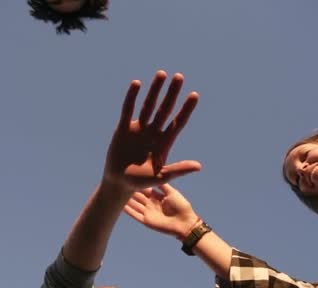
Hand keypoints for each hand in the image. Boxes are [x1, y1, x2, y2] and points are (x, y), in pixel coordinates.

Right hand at [103, 71, 200, 192]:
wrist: (119, 182)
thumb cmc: (141, 182)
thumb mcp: (161, 175)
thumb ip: (178, 169)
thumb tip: (199, 166)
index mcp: (164, 143)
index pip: (178, 122)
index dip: (186, 109)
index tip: (194, 95)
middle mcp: (153, 132)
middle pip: (165, 109)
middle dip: (172, 93)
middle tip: (179, 77)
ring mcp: (139, 129)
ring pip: (148, 105)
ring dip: (155, 90)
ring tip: (162, 74)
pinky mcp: (123, 128)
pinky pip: (128, 110)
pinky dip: (132, 97)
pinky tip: (137, 84)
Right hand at [124, 183, 199, 238]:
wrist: (185, 223)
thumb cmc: (181, 207)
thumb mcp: (172, 192)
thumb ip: (162, 184)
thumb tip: (155, 174)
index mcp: (157, 197)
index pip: (145, 189)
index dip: (139, 184)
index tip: (131, 177)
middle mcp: (151, 204)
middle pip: (138, 196)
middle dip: (131, 191)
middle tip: (121, 183)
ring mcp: (148, 213)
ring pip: (135, 205)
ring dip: (127, 200)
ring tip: (117, 193)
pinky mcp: (146, 221)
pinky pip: (135, 215)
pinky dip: (128, 211)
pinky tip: (121, 206)